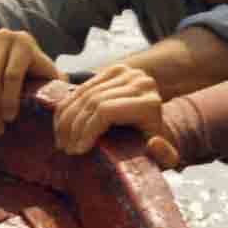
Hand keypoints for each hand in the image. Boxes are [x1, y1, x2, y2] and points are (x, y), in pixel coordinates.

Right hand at [51, 64, 180, 166]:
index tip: (78, 151)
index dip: (87, 131)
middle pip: (93, 101)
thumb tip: (153, 143)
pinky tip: (62, 125)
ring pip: (85, 94)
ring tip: (62, 141)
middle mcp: (140, 82)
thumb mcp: (166, 158)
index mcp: (150, 103)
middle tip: (65, 148)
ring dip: (67, 118)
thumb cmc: (155, 146)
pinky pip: (83, 87)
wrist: (156, 123)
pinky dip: (68, 106)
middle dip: (74, 127)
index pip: (106, 111)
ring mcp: (126, 72)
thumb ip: (166, 156)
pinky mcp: (113, 70)